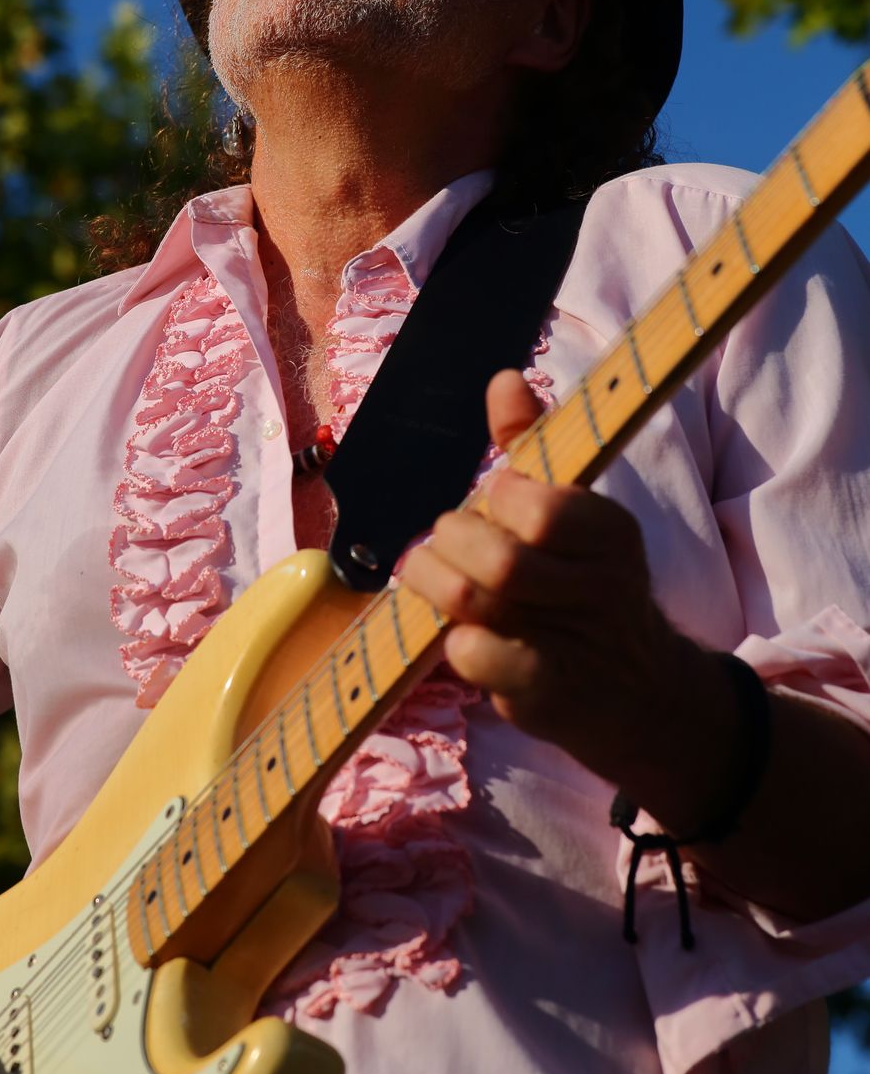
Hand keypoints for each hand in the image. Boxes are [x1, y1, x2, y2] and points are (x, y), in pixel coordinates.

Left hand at [401, 369, 696, 786]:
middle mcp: (600, 585)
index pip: (538, 504)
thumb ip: (532, 445)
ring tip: (432, 577)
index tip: (492, 501)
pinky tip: (462, 634)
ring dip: (434, 582)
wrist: (640, 694)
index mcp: (610, 530)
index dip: (496, 499)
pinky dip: (453, 641)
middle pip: (496, 555)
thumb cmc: (587, 586)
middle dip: (450, 541)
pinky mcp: (545, 691)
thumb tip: (503, 379)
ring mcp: (573, 643)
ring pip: (473, 599)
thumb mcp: (575, 513)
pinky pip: (471, 654)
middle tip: (446, 543)